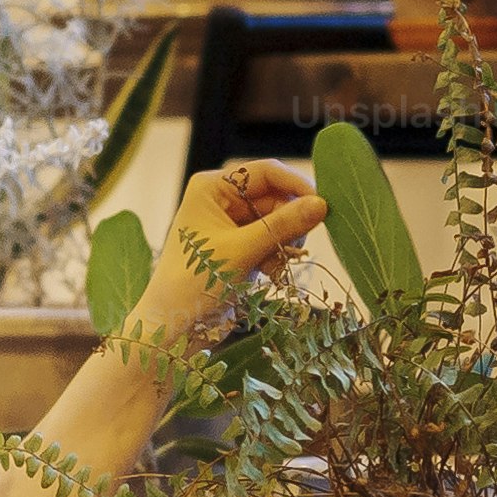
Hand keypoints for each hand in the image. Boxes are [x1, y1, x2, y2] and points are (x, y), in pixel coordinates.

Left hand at [127, 161, 329, 345]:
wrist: (173, 324)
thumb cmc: (195, 281)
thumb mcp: (242, 250)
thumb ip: (282, 226)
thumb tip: (322, 205)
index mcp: (212, 187)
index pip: (265, 172)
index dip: (296, 185)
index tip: (323, 204)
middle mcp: (221, 200)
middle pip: (275, 196)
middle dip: (290, 221)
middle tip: (296, 245)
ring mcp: (230, 224)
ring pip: (277, 221)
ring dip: (284, 242)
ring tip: (275, 265)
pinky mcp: (238, 247)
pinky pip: (271, 240)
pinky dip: (276, 255)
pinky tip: (269, 273)